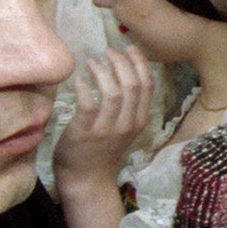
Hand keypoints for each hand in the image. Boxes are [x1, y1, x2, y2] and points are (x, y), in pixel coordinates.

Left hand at [54, 48, 154, 193]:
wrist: (88, 180)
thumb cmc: (102, 151)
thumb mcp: (124, 129)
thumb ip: (127, 107)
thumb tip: (122, 74)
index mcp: (140, 120)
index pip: (147, 86)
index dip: (140, 63)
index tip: (129, 47)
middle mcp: (127, 123)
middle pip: (132, 85)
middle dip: (121, 62)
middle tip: (107, 51)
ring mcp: (107, 129)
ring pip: (113, 93)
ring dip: (103, 71)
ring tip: (92, 61)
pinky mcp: (85, 132)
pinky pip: (88, 104)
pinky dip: (85, 87)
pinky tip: (79, 79)